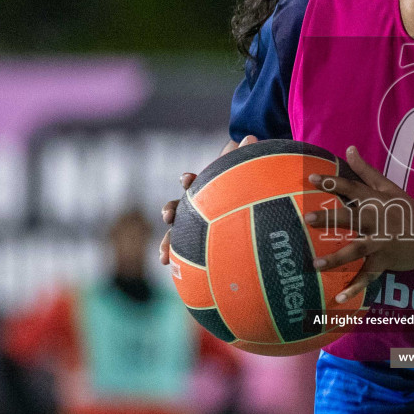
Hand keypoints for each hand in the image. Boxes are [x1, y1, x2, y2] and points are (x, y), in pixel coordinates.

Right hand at [160, 135, 257, 264]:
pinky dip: (180, 262)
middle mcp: (194, 207)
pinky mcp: (198, 243)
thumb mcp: (243, 173)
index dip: (188, 181)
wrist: (244, 202)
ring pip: (176, 234)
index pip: (192, 183)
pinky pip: (188, 254)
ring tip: (164, 258)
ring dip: (167, 243)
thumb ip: (244, 157)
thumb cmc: (242, 188)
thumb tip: (250, 138)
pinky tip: (176, 275)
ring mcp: (194, 226)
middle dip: (170, 211)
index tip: (187, 180)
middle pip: (178, 208)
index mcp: (203, 189)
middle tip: (167, 216)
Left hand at [302, 145, 413, 303]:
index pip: (351, 189)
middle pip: (350, 218)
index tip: (310, 178)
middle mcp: (377, 220)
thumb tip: (349, 148)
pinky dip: (354, 289)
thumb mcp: (390, 188)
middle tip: (307, 218)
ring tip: (315, 264)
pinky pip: (367, 276)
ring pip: (356, 250)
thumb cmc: (409, 211)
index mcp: (376, 201)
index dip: (332, 183)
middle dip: (329, 218)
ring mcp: (381, 242)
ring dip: (336, 258)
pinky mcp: (385, 261)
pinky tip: (337, 299)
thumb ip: (367, 171)